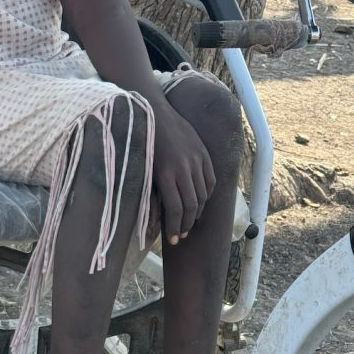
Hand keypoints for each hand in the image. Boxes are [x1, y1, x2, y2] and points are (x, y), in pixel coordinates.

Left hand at [152, 105, 215, 244]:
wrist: (153, 113)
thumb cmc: (142, 144)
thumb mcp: (143, 169)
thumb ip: (151, 194)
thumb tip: (154, 222)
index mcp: (165, 173)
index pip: (175, 209)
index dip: (175, 228)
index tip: (173, 240)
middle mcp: (183, 168)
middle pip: (191, 205)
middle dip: (186, 224)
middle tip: (182, 235)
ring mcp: (196, 160)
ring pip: (203, 194)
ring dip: (198, 211)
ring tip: (190, 220)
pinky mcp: (203, 154)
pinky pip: (210, 180)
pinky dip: (207, 194)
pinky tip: (201, 202)